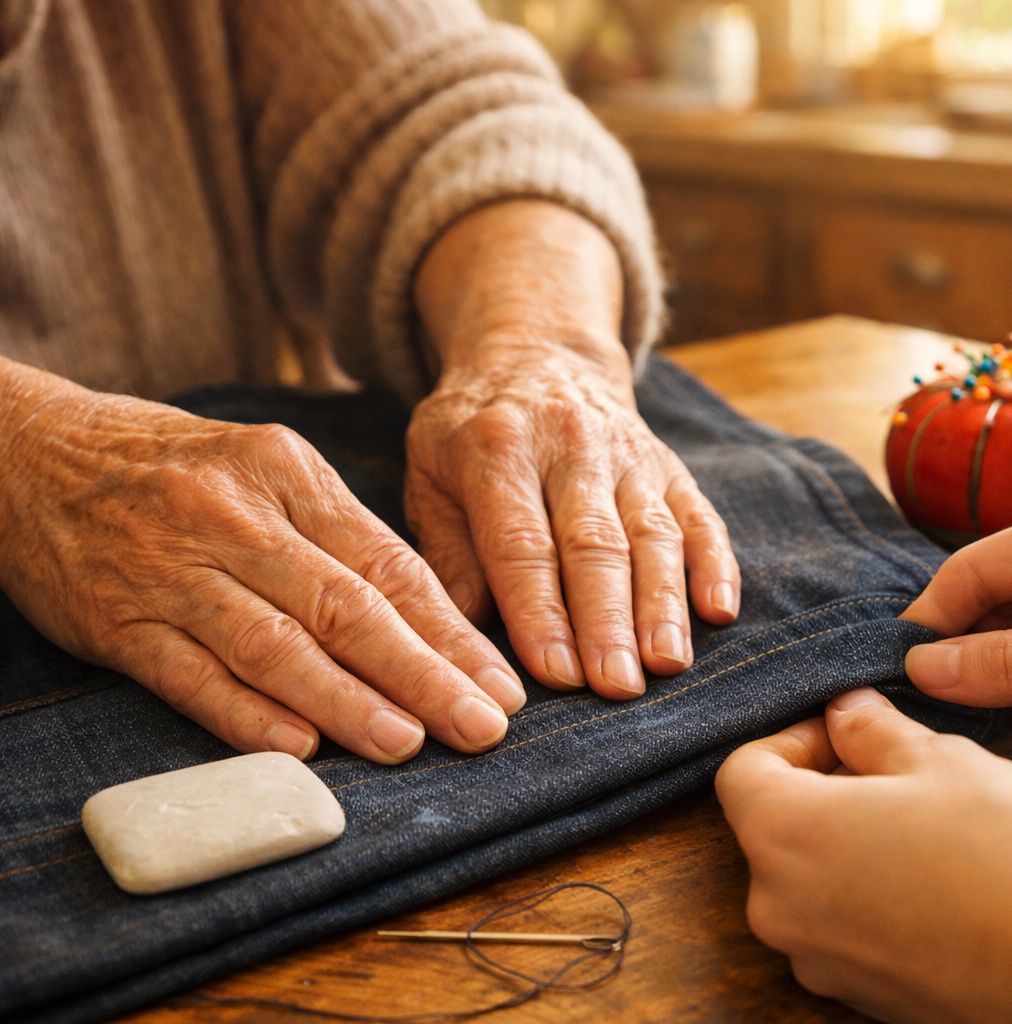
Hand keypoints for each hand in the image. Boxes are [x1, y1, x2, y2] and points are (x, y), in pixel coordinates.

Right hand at [0, 374, 523, 762]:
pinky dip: (245, 714)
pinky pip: (190, 675)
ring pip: (276, 645)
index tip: (501, 683)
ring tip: (407, 743)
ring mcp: (173, 571)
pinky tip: (297, 747)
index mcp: (288, 473)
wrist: (31, 451)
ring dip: (346, 702)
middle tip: (481, 726)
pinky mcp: (117, 621)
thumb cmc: (176, 470)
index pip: (389, 564)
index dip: (451, 631)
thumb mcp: (266, 472)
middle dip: (424, 673)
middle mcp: (236, 518)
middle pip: (347, 607)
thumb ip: (339, 539)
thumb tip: (431, 622)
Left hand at [405, 347, 738, 697]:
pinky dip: (714, 564)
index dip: (541, 612)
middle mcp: (571, 447)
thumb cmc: (472, 436)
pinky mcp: (669, 466)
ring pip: (652, 533)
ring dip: (662, 603)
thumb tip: (461, 634)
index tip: (555, 674)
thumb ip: (446, 552)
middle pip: (595, 543)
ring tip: (666, 663)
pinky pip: (698, 515)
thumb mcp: (431, 475)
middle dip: (608, 620)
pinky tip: (720, 612)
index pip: (523, 544)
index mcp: (498, 449)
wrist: (538, 355)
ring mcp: (628, 455)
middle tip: (616, 686)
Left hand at [716, 688, 1011, 1022]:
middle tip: (900, 768)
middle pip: (774, 828)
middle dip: (828, 788)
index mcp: (784, 834)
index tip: (849, 729)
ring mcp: (817, 961)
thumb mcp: (942, 759)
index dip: (794, 736)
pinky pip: (845, 928)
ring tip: (930, 824)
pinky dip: (874, 896)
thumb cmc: (1010, 852)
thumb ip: (874, 731)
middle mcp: (779, 907)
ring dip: (852, 844)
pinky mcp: (859, 996)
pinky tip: (941, 880)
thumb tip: (846, 714)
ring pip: (811, 879)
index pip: (744, 770)